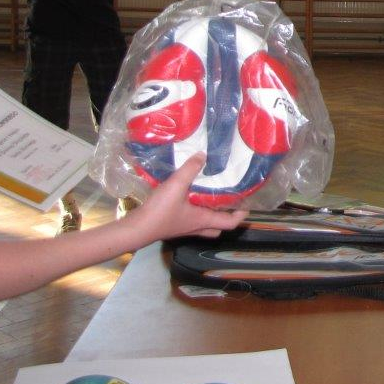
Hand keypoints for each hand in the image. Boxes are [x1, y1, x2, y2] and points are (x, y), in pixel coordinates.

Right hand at [126, 154, 244, 243]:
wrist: (136, 229)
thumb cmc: (160, 211)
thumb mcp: (177, 186)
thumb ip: (190, 169)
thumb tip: (203, 155)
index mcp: (203, 220)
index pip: (230, 222)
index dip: (241, 215)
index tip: (247, 205)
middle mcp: (196, 227)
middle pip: (218, 227)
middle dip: (225, 217)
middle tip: (228, 202)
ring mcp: (184, 228)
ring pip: (204, 225)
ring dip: (209, 214)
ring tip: (210, 197)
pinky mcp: (173, 226)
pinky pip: (190, 221)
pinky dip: (194, 212)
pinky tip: (187, 198)